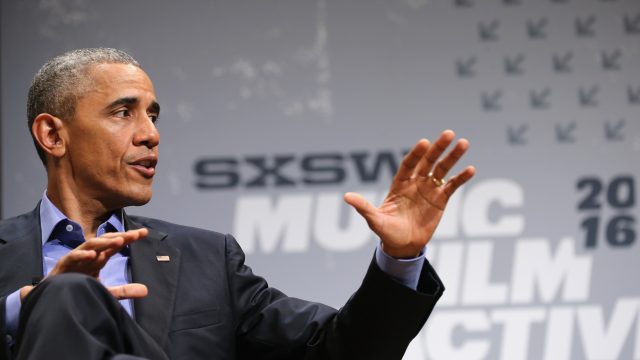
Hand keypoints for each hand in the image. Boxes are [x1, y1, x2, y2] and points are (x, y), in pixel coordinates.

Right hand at [19, 228, 149, 300]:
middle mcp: (89, 254)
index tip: (144, 233)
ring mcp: (76, 258)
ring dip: (104, 242)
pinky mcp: (63, 265)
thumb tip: (146, 291)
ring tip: (119, 241)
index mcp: (99, 258)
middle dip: (120, 236)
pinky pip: (72, 257)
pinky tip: (93, 255)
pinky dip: (82, 254)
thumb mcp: (105, 292)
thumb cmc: (80, 290)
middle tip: (135, 234)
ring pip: (90, 245)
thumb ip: (124, 291)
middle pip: (106, 241)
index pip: (116, 245)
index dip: (129, 238)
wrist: (54, 298)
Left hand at [344, 130, 474, 257]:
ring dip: (452, 157)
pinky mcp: (441, 200)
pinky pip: (451, 186)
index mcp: (399, 184)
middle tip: (449, 134)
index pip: (408, 164)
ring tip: (464, 143)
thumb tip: (346, 197)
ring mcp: (429, 190)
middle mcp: (415, 183)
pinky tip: (471, 169)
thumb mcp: (375, 220)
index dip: (416, 154)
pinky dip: (460, 178)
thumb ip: (364, 208)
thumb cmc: (387, 232)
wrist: (403, 246)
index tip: (424, 143)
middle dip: (438, 148)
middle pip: (428, 161)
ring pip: (442, 169)